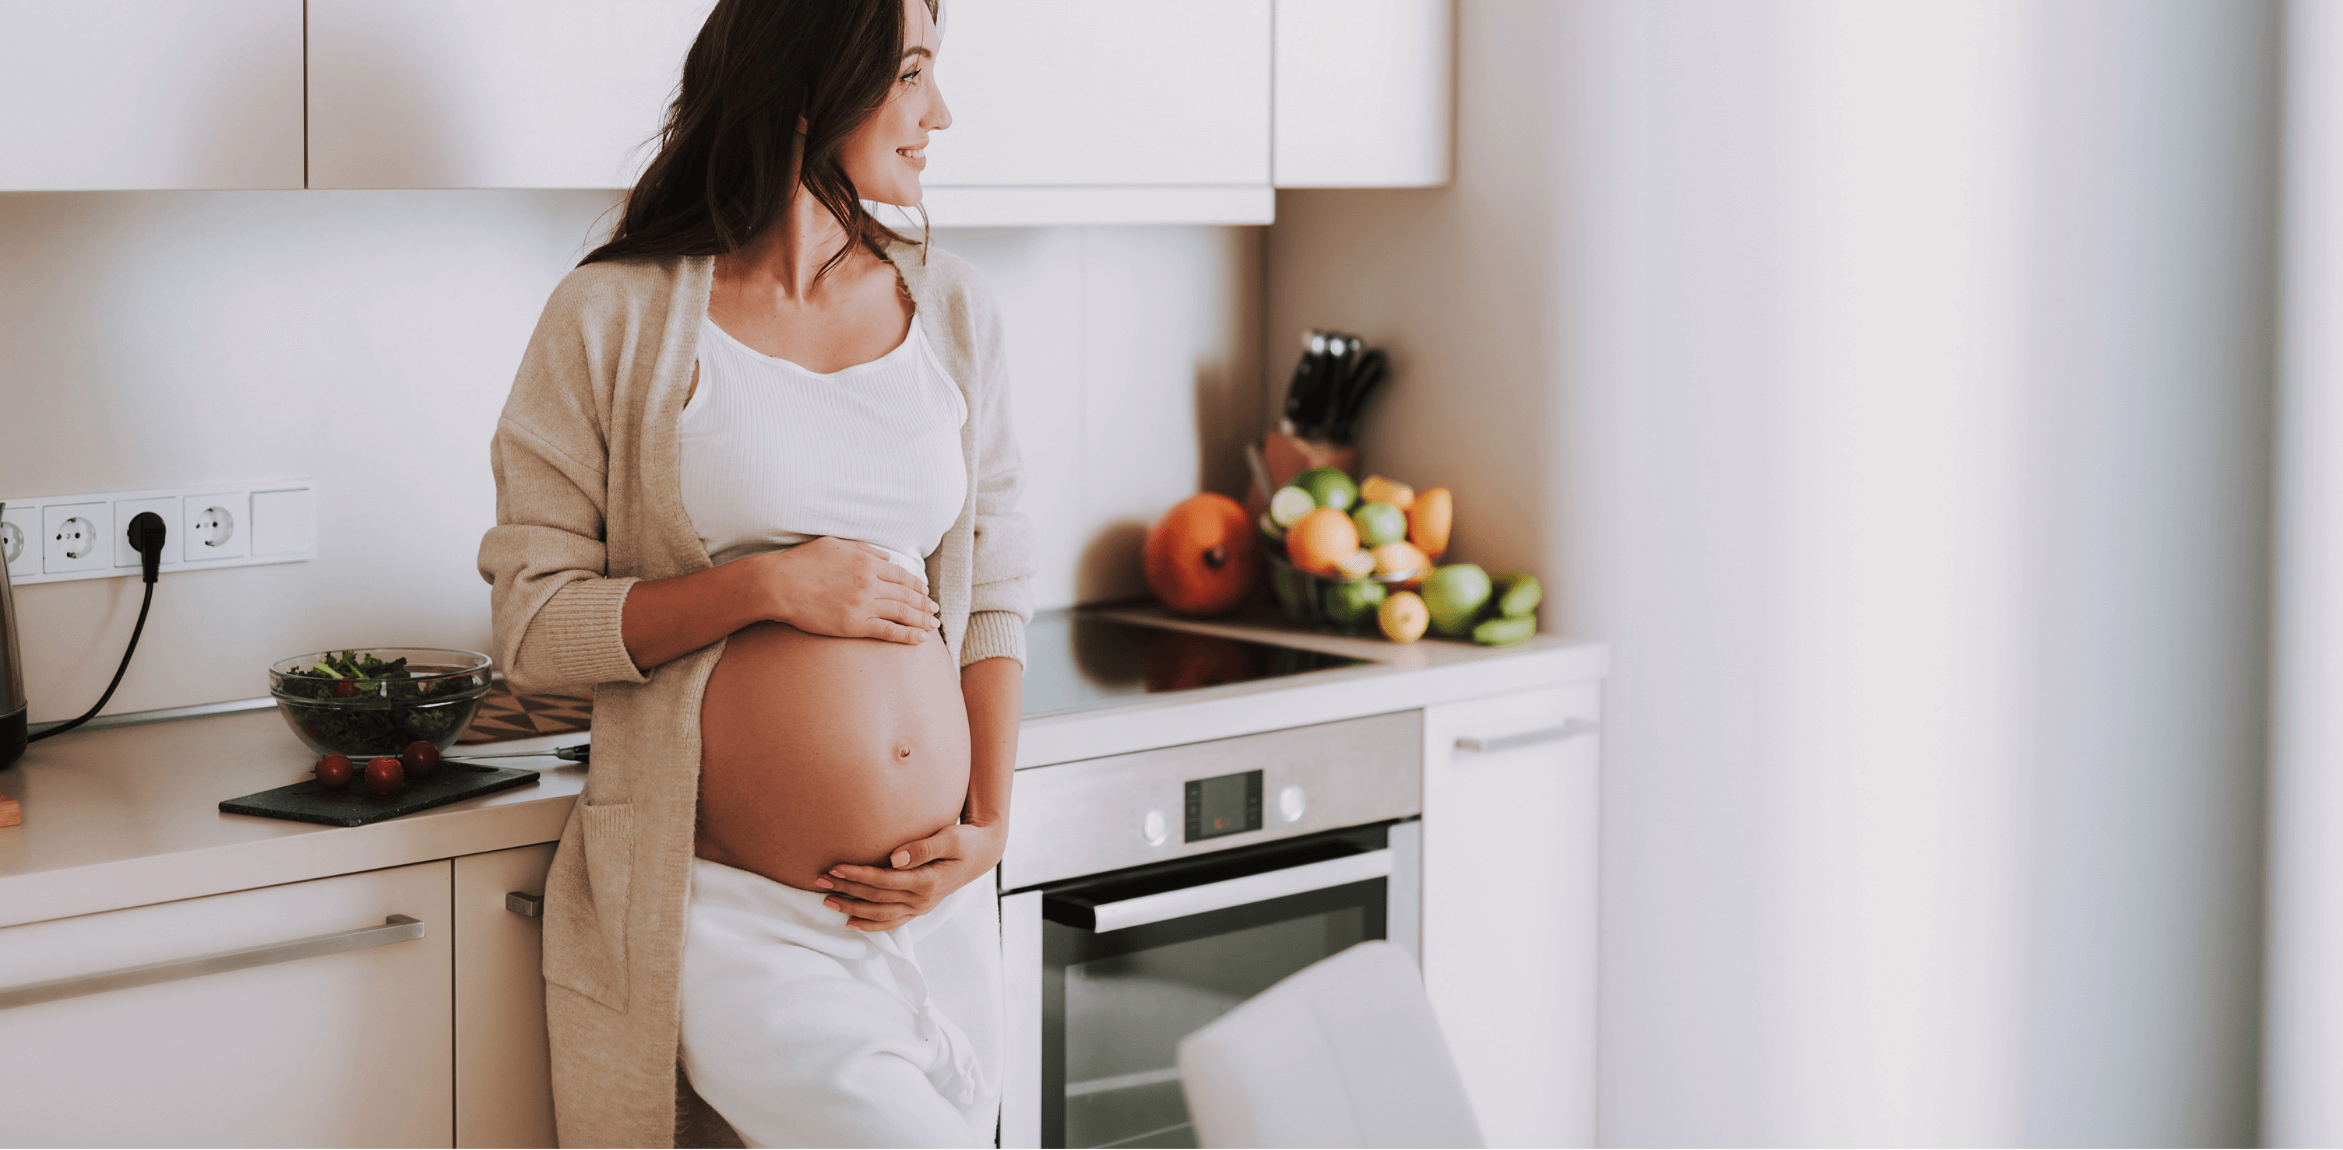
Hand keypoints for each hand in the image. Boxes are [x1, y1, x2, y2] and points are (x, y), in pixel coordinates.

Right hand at [759, 537, 937, 644]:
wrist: (779, 584)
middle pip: (907, 595)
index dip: (917, 585)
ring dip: (922, 620)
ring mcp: (863, 605)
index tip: (925, 591)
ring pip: (902, 613)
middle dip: (925, 604)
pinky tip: (920, 639)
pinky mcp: (854, 625)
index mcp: (867, 562)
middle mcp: (870, 583)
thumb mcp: (836, 545)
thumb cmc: (802, 562)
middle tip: (936, 610)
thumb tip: (887, 557)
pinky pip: (889, 631)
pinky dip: (908, 635)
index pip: (902, 575)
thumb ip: (865, 550)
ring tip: (934, 625)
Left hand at [816, 821, 1007, 930]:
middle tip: (820, 881)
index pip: (884, 881)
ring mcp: (921, 907)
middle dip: (846, 891)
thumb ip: (923, 847)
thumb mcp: (950, 838)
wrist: (983, 853)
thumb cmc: (965, 841)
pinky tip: (850, 922)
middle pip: (876, 899)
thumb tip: (895, 858)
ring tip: (827, 901)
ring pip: (879, 914)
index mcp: (927, 882)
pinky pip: (891, 922)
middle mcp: (922, 900)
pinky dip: (870, 925)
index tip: (835, 868)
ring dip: (851, 908)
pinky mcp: (919, 908)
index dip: (858, 875)